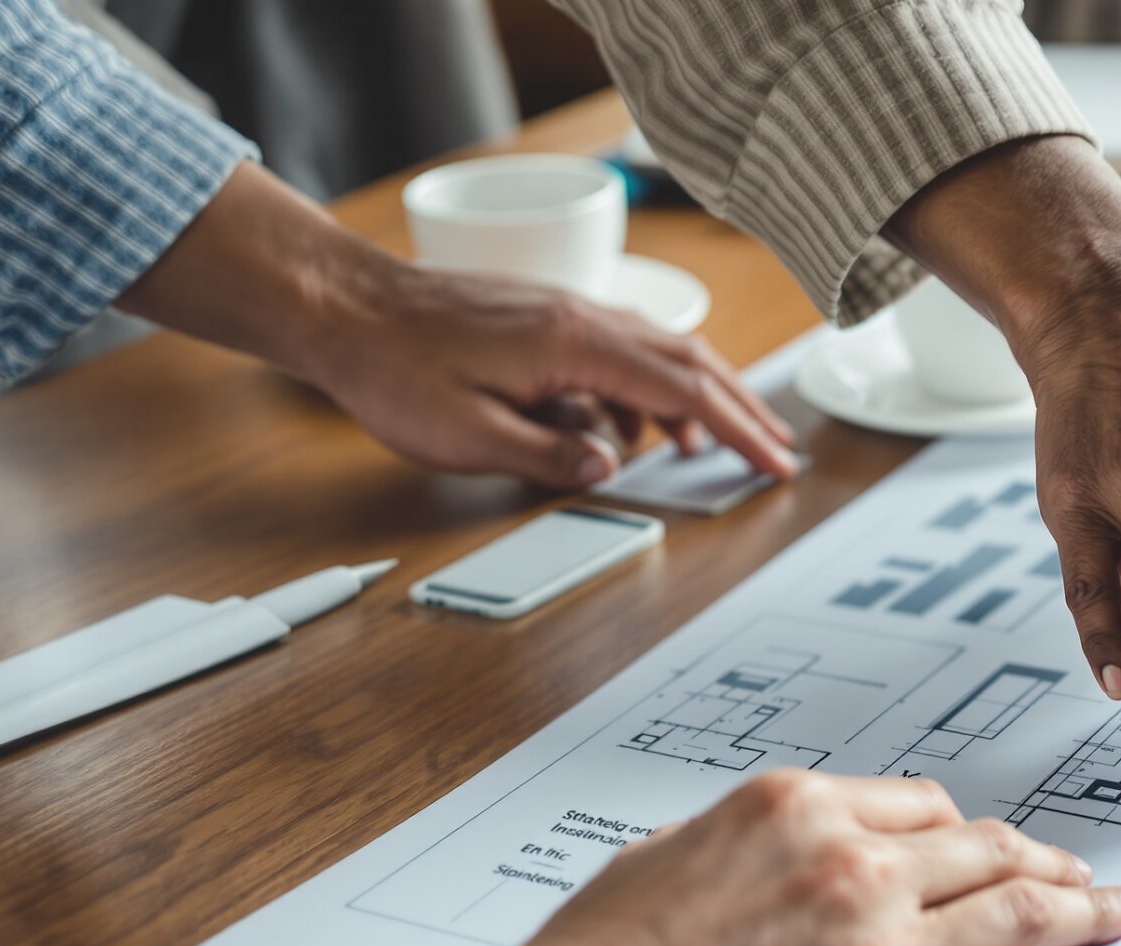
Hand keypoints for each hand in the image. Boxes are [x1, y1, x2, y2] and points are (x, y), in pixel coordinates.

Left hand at [300, 259, 797, 489]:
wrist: (341, 304)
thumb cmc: (393, 368)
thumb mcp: (468, 433)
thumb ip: (549, 453)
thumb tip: (611, 466)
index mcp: (575, 344)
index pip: (682, 390)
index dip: (737, 430)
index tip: (773, 462)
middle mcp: (584, 317)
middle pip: (691, 361)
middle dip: (742, 408)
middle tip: (778, 449)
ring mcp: (567, 311)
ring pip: (663, 349)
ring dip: (704, 394)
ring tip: (724, 441)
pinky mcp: (546, 317)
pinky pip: (624, 348)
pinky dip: (653, 383)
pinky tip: (642, 422)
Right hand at [364, 771, 1120, 945]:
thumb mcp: (663, 856)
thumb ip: (740, 840)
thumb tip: (777, 847)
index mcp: (799, 810)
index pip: (920, 809)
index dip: (972, 833)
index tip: (997, 848)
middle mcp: (857, 869)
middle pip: (988, 854)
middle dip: (1048, 861)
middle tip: (1088, 877)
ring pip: (1025, 916)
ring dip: (1091, 912)